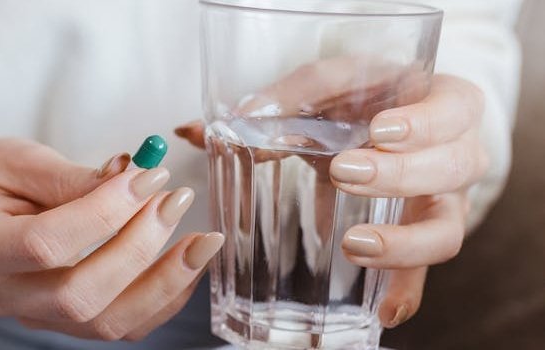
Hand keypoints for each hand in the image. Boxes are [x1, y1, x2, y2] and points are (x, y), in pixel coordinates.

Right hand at [0, 138, 224, 339]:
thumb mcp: (17, 159)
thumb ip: (69, 176)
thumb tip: (133, 181)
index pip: (45, 245)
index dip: (103, 213)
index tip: (148, 176)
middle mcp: (4, 294)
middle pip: (80, 296)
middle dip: (140, 248)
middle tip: (175, 200)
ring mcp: (36, 315)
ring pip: (107, 323)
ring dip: (164, 283)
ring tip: (203, 240)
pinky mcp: (65, 320)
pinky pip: (121, 325)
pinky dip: (163, 299)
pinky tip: (188, 263)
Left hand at [176, 73, 485, 327]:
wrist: (390, 120)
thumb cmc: (362, 100)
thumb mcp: (325, 89)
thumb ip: (270, 105)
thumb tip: (191, 131)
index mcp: (439, 102)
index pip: (451, 107)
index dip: (423, 121)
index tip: (379, 129)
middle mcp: (454, 153)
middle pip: (453, 168)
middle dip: (400, 174)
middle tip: (345, 172)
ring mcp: (443, 200)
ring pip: (447, 228)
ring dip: (405, 243)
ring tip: (354, 246)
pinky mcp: (423, 234)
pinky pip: (426, 270)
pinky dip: (405, 291)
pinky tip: (383, 312)